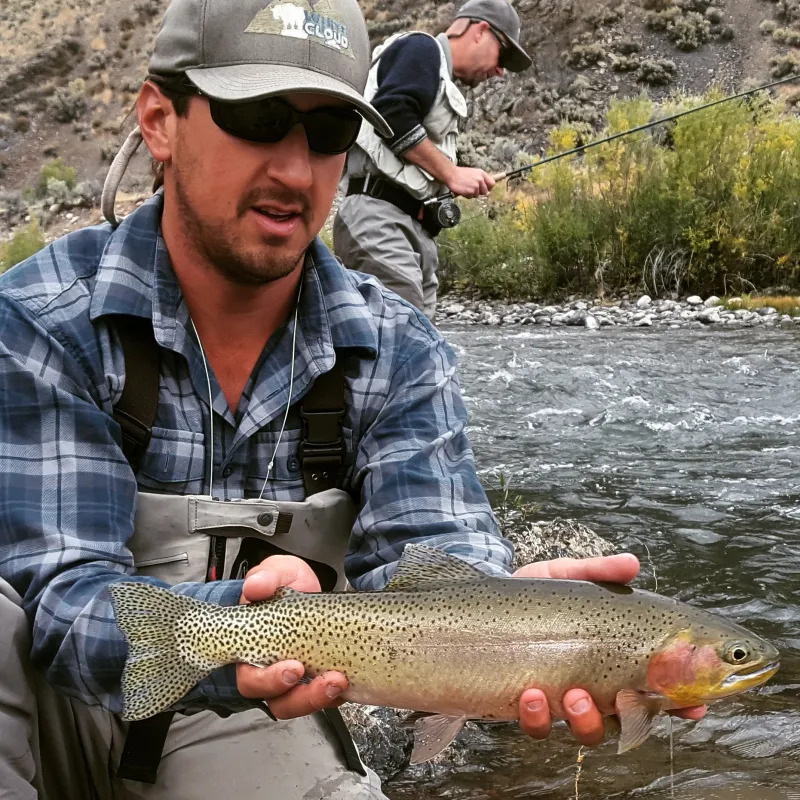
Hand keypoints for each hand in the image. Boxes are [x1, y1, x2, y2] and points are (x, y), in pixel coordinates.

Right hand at [236, 555, 346, 718]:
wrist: (310, 588)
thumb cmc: (285, 585)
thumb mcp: (278, 572)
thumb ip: (266, 576)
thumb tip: (254, 587)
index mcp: (254, 650)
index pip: (251, 678)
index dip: (269, 681)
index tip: (292, 667)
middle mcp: (272, 671)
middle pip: (278, 700)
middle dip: (300, 695)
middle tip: (323, 678)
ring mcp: (297, 679)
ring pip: (300, 704)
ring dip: (319, 698)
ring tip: (339, 680)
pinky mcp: (318, 679)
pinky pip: (325, 700)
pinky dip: (336, 695)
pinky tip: (349, 681)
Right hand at [445, 166, 495, 197]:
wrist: (451, 174)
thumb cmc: (461, 174)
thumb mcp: (473, 172)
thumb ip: (480, 179)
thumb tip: (485, 187)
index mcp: (482, 173)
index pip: (492, 183)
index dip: (489, 188)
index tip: (485, 189)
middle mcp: (480, 179)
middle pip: (485, 192)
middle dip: (479, 192)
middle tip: (472, 189)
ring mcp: (476, 186)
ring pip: (477, 195)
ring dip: (472, 194)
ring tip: (466, 188)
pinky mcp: (470, 191)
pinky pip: (470, 197)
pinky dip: (466, 195)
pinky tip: (463, 190)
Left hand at [512, 553, 706, 744]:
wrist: (481, 606)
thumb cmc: (534, 594)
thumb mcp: (565, 575)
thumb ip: (598, 571)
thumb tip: (632, 562)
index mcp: (613, 655)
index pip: (657, 684)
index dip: (680, 700)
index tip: (694, 705)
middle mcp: (594, 684)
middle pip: (630, 718)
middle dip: (634, 717)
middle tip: (623, 700)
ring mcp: (561, 699)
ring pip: (589, 729)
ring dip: (587, 720)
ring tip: (574, 696)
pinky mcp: (526, 707)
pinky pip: (539, 728)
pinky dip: (537, 717)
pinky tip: (530, 694)